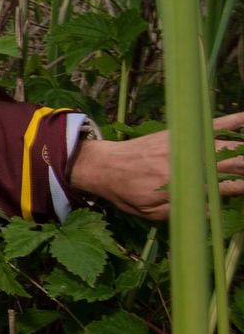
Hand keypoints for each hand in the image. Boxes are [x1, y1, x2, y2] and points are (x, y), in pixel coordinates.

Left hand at [69, 112, 243, 219]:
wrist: (104, 165)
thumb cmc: (127, 193)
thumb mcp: (151, 213)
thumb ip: (182, 212)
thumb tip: (213, 212)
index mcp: (180, 186)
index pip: (224, 188)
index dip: (243, 188)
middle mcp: (186, 164)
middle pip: (232, 164)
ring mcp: (185, 146)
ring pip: (228, 146)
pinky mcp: (180, 133)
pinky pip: (211, 124)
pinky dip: (233, 120)